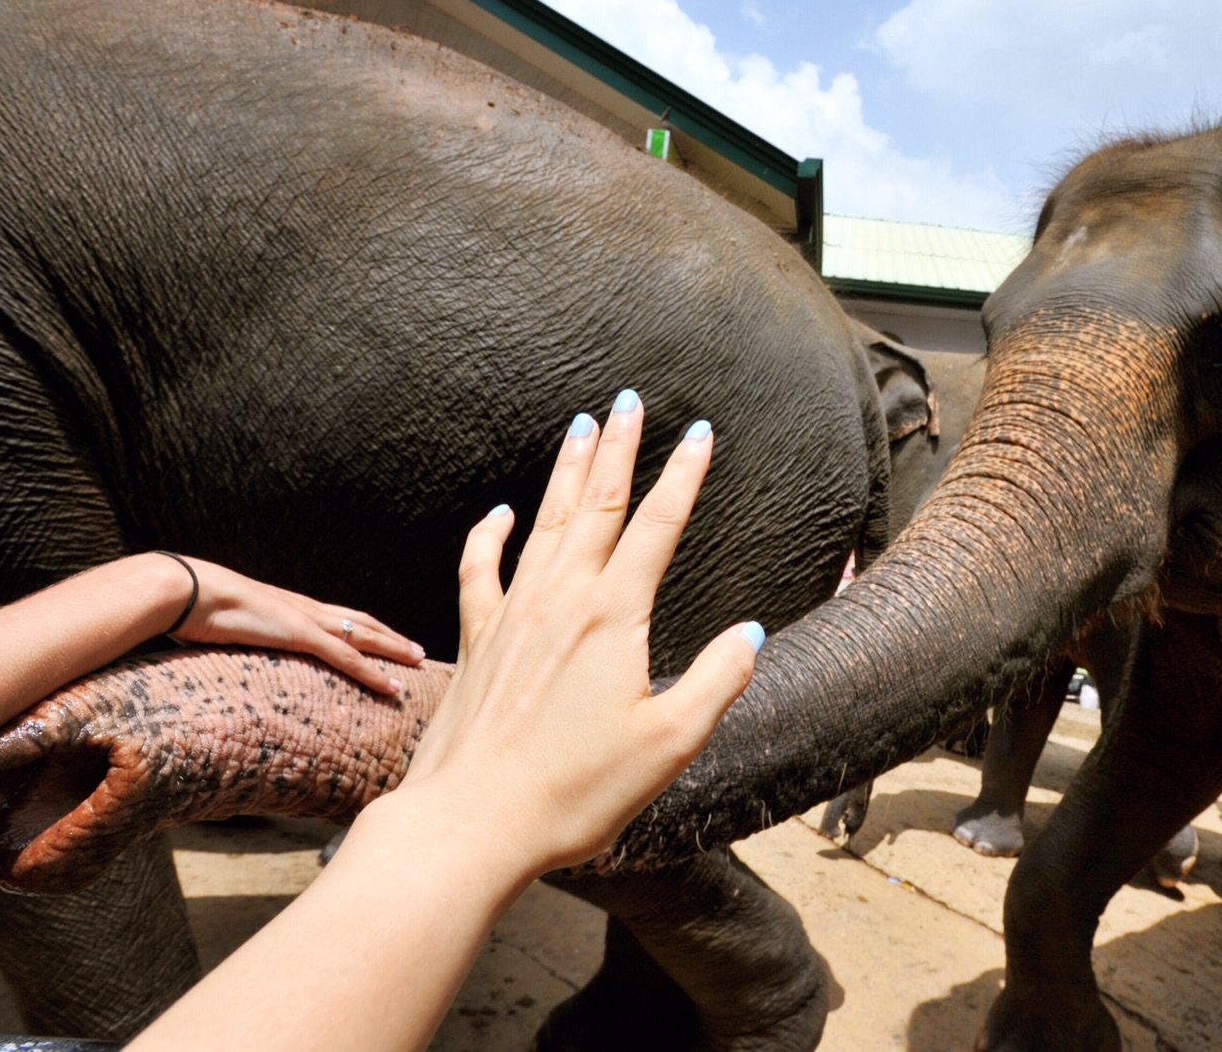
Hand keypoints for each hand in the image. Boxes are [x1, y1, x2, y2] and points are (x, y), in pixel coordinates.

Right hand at [169, 558, 423, 693]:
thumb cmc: (193, 607)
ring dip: (395, 650)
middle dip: (391, 637)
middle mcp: (305, 609)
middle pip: (362, 622)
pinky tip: (393, 685)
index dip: (364, 628)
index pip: (338, 617)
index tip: (384, 637)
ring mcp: (306, 620)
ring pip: (366, 637)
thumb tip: (225, 644)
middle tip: (417, 650)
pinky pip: (347, 658)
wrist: (185, 591)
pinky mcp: (301, 635)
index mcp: (289, 606)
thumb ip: (235, 634)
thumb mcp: (223, 624)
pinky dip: (374, 672)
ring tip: (419, 661)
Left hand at [394, 392, 759, 878]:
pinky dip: (490, 534)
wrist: (471, 822)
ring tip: (580, 426)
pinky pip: (481, 569)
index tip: (700, 431)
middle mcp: (562, 600)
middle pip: (596, 505)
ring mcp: (513, 616)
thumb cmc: (576, 791)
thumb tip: (749, 633)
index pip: (658, 527)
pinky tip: (500, 513)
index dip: (683, 476)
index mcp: (614, 616)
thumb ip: (716, 681)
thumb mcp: (670, 744)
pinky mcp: (478, 641)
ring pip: (543, 522)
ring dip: (565, 471)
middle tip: (628, 400)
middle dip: (618, 448)